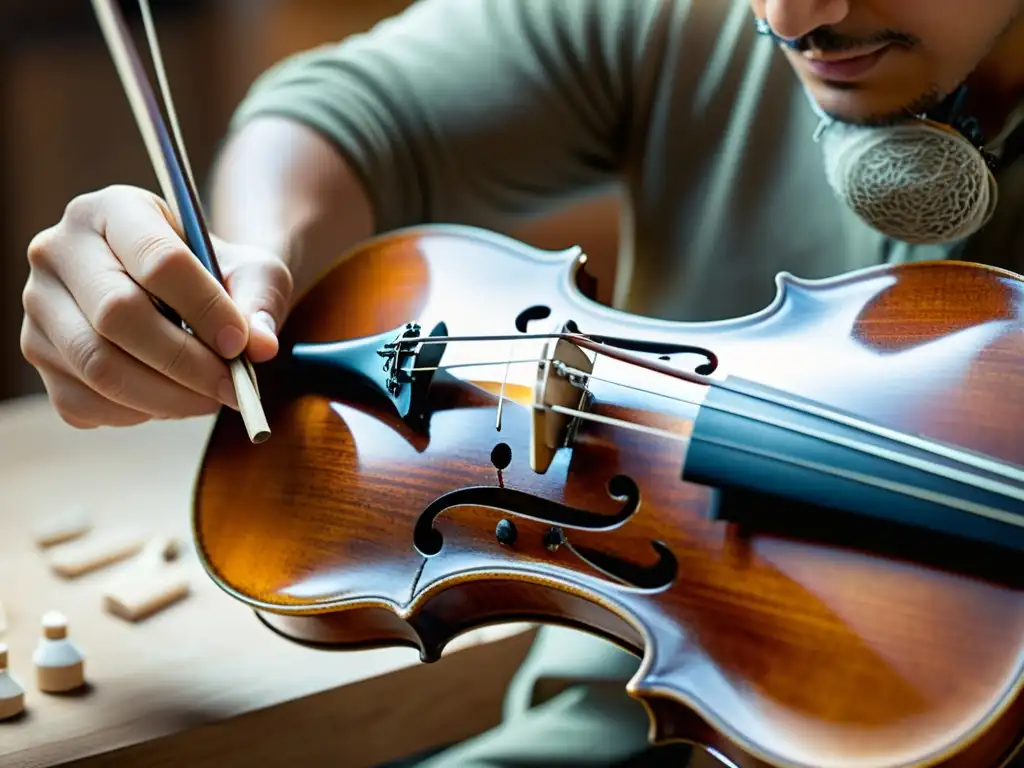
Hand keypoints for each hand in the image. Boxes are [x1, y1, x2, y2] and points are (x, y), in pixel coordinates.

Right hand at [20, 184, 292, 428]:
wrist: (181, 292)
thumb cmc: (217, 275)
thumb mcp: (253, 271)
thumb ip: (261, 301)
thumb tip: (261, 347)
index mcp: (114, 210)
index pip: (157, 259)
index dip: (205, 308)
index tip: (241, 344)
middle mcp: (60, 250)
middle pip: (117, 315)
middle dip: (185, 362)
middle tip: (230, 386)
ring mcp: (40, 304)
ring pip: (98, 366)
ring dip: (166, 397)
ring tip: (210, 397)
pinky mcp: (37, 353)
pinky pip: (86, 401)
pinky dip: (138, 413)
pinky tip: (172, 400)